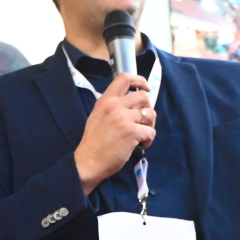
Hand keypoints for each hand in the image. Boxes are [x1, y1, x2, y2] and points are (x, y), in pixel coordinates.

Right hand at [73, 73, 154, 194]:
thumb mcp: (97, 116)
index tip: (145, 88)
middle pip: (143, 96)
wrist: (88, 161)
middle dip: (148, 108)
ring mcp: (123, 118)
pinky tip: (140, 146)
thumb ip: (112, 107)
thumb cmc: (93, 142)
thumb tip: (133, 104)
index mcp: (105, 100)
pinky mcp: (132, 132)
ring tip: (142, 135)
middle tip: (144, 121)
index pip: (125, 78)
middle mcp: (114, 105)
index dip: (140, 80)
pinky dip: (148, 140)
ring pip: (150, 114)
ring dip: (150, 125)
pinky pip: (151, 131)